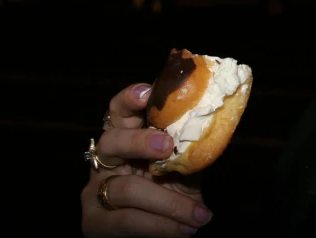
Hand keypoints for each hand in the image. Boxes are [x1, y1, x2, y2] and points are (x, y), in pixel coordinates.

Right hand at [81, 84, 213, 236]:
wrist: (171, 232)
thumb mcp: (187, 166)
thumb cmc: (177, 192)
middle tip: (168, 146)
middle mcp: (106, 160)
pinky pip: (128, 220)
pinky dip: (162, 227)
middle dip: (139, 142)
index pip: (119, 111)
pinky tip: (185, 230)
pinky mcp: (94, 222)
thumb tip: (220, 118)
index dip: (129, 99)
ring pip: (126, 189)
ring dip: (169, 204)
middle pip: (111, 141)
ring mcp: (95, 190)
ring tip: (198, 216)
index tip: (147, 92)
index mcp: (127, 138)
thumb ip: (192, 146)